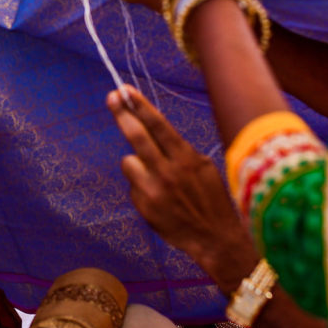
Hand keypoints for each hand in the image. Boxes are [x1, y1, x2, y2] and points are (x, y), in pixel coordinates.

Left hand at [107, 85, 258, 283]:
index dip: (140, 106)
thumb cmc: (210, 198)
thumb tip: (155, 128)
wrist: (215, 237)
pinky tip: (158, 199)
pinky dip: (141, 187)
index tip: (125, 90)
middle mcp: (168, 171)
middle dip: (122, 114)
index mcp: (186, 158)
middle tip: (111, 97)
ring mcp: (154, 189)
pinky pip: (133, 185)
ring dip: (136, 164)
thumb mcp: (202, 167)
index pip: (158, 125)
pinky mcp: (145, 206)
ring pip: (128, 161)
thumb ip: (178, 150)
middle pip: (137, 136)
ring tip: (155, 178)